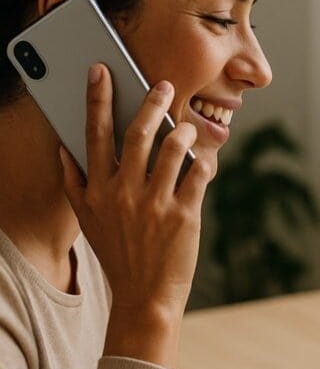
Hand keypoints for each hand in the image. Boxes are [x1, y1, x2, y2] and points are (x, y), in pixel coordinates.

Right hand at [60, 63, 209, 317]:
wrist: (145, 298)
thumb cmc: (118, 256)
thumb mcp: (87, 221)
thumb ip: (74, 184)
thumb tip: (64, 149)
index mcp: (98, 190)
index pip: (94, 133)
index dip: (97, 98)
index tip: (101, 71)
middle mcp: (124, 193)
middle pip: (137, 133)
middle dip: (151, 102)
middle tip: (163, 85)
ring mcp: (156, 204)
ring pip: (173, 148)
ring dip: (183, 130)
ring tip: (188, 127)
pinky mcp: (185, 215)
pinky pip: (198, 174)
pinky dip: (204, 161)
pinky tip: (206, 159)